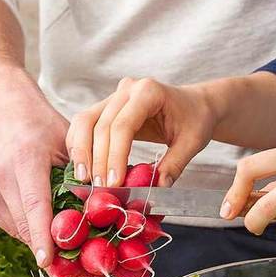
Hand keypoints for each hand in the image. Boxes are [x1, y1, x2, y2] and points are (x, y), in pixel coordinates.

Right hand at [0, 71, 73, 276]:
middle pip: (26, 226)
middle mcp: (0, 176)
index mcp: (25, 160)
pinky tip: (47, 236)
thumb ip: (86, 175)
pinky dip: (30, 232)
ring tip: (65, 265)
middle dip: (50, 256)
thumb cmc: (42, 125)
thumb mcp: (70, 143)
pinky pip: (12, 224)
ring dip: (41, 247)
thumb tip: (114, 208)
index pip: (36, 205)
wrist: (0, 109)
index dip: (43, 236)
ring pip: (18, 230)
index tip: (49, 263)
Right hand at [65, 77, 216, 186]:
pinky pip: (85, 123)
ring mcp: (114, 96)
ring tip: (84, 179)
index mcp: (149, 92)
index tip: (114, 182)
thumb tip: (157, 187)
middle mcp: (127, 89)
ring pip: (85, 121)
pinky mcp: (107, 106)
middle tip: (99, 187)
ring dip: (81, 151)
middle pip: (101, 125)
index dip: (115, 156)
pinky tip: (83, 166)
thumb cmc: (195, 119)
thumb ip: (175, 164)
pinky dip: (80, 144)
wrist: (195, 105)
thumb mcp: (192, 142)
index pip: (123, 125)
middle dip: (98, 159)